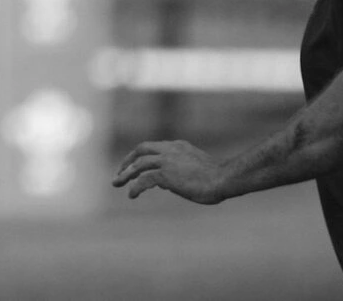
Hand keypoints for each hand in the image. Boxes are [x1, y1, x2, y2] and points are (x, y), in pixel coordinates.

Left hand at [113, 139, 228, 202]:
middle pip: (141, 150)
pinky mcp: (166, 174)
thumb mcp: (196, 169)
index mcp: (178, 146)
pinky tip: (131, 195)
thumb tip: (164, 183)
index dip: (143, 156)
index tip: (136, 166)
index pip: (154, 148)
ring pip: (138, 164)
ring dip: (125, 174)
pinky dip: (135, 187)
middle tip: (119, 172)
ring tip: (117, 183)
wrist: (225, 178)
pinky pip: (144, 180)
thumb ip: (179, 171)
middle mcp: (170, 149)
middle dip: (128, 160)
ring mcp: (166, 161)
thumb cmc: (218, 178)